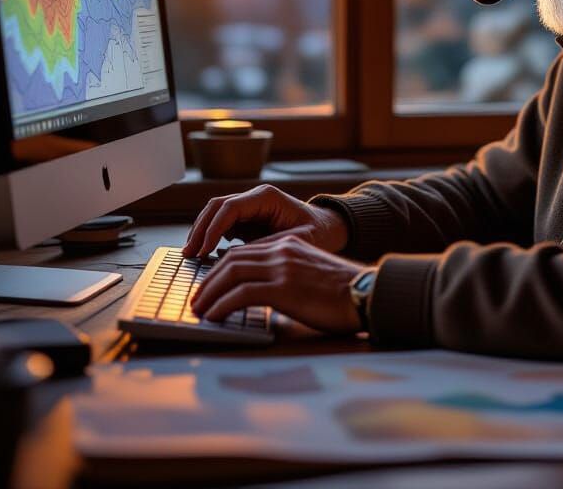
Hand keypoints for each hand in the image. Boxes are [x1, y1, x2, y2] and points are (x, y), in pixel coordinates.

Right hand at [183, 184, 347, 258]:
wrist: (328, 229)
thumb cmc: (318, 233)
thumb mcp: (298, 241)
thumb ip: (269, 246)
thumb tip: (237, 256)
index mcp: (267, 197)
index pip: (230, 207)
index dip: (213, 228)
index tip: (204, 250)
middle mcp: (255, 198)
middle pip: (217, 207)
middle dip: (201, 229)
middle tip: (189, 253)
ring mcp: (249, 207)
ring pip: (215, 213)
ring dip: (201, 232)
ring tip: (191, 254)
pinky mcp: (246, 220)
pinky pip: (221, 224)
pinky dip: (209, 236)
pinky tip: (204, 254)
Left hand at [189, 235, 365, 333]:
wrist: (366, 293)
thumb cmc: (344, 293)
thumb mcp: (312, 274)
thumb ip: (288, 276)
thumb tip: (265, 295)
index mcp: (289, 245)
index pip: (244, 252)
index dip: (221, 268)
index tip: (209, 285)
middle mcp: (282, 250)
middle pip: (232, 260)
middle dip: (208, 280)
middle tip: (197, 299)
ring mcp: (282, 267)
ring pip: (231, 273)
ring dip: (209, 292)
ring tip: (198, 309)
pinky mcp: (283, 288)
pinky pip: (241, 293)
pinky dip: (221, 305)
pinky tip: (213, 317)